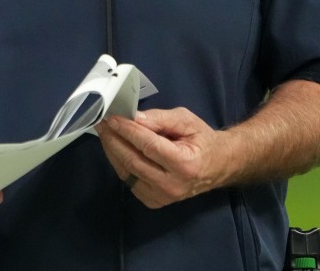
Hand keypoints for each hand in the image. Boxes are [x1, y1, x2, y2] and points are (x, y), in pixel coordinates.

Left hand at [95, 108, 228, 208]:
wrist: (217, 166)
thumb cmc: (202, 140)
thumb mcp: (186, 121)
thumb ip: (160, 119)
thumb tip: (134, 118)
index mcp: (184, 164)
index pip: (149, 146)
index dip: (128, 131)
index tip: (112, 118)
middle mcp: (172, 185)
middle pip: (134, 161)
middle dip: (114, 140)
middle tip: (102, 123)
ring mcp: (162, 197)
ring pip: (128, 173)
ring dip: (112, 151)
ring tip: (104, 133)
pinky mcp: (154, 201)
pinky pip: (129, 181)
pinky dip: (120, 164)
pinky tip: (115, 148)